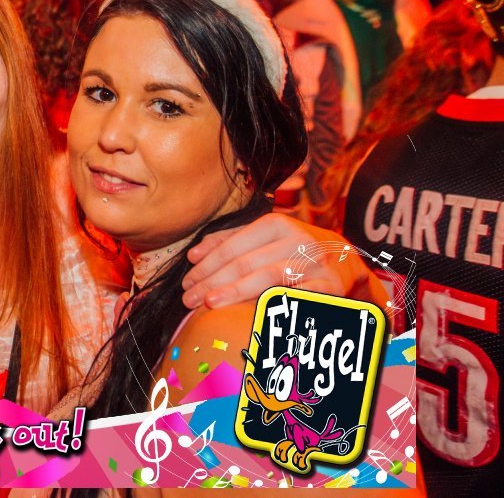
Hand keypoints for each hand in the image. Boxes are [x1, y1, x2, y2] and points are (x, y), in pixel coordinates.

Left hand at [180, 214, 366, 308]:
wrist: (350, 262)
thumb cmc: (297, 250)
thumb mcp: (267, 238)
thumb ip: (230, 240)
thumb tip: (194, 254)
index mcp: (276, 225)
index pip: (233, 246)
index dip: (207, 264)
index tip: (186, 281)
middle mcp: (297, 240)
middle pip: (245, 263)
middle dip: (212, 281)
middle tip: (188, 298)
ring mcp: (315, 263)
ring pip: (267, 277)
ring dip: (234, 292)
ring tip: (208, 304)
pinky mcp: (332, 287)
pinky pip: (298, 296)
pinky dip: (275, 302)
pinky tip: (253, 312)